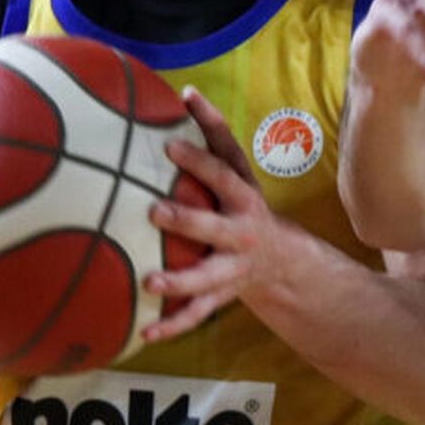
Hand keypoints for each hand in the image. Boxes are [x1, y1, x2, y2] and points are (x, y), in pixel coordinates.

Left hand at [141, 87, 301, 342]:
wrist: (280, 260)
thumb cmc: (242, 202)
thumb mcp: (237, 170)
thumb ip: (214, 134)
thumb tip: (184, 90)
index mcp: (244, 198)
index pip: (223, 173)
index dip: (199, 160)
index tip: (169, 146)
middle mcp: (242, 233)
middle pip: (214, 227)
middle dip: (187, 220)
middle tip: (154, 211)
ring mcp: (233, 268)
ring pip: (206, 278)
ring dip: (180, 282)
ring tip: (151, 283)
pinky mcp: (221, 296)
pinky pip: (195, 314)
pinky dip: (171, 326)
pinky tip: (144, 334)